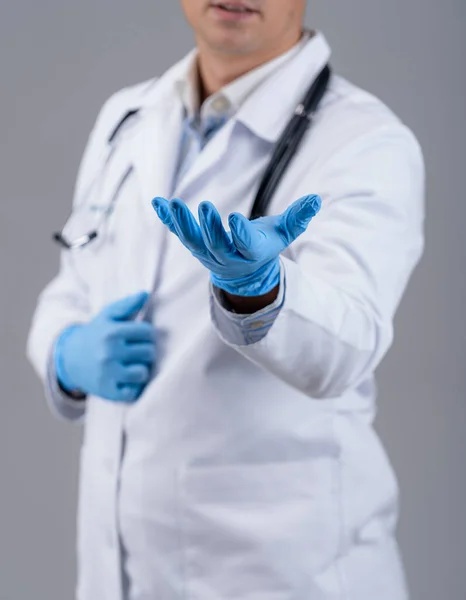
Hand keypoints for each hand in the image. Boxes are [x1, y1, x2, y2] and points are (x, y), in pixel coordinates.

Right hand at [55, 291, 155, 402]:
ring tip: (133, 364)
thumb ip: (127, 304)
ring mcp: (108, 374)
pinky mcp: (108, 392)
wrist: (69, 359)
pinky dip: (133, 386)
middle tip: (137, 350)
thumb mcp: (107, 316)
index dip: (147, 334)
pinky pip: (134, 392)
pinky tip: (126, 379)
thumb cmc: (95, 334)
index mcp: (112, 333)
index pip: (147, 332)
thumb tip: (146, 294)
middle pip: (149, 352)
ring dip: (142, 369)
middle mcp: (109, 353)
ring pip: (144, 372)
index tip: (140, 336)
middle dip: (146, 350)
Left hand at [151, 195, 320, 296]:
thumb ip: (297, 218)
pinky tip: (157, 202)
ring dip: (182, 224)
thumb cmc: (265, 247)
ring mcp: (208, 253)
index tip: (235, 219)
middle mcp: (227, 257)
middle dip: (210, 227)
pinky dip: (168, 219)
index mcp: (251, 254)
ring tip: (173, 204)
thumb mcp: (283, 234)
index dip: (241, 234)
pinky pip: (179, 233)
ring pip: (193, 241)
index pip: (246, 245)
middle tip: (204, 208)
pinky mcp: (194, 246)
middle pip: (216, 245)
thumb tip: (316, 199)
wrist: (244, 273)